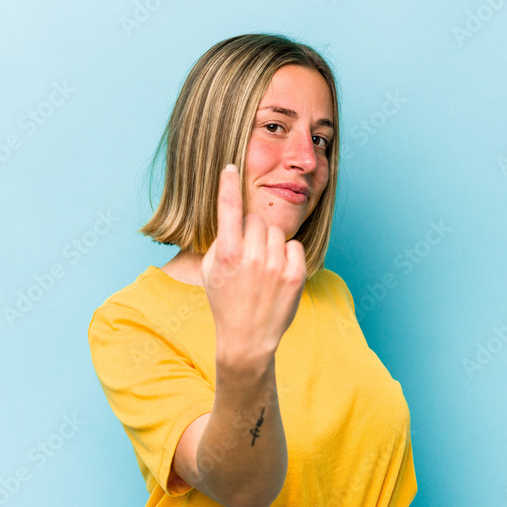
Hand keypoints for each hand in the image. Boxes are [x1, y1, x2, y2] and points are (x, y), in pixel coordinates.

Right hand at [200, 164, 306, 364]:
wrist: (248, 338)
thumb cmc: (226, 301)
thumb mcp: (211, 270)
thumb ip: (221, 240)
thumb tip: (235, 215)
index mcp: (227, 254)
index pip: (227, 208)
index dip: (228, 184)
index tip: (231, 167)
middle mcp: (252, 257)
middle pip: (256, 220)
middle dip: (251, 231)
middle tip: (247, 254)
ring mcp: (276, 267)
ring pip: (276, 232)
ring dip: (269, 244)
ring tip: (262, 268)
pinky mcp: (295, 276)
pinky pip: (293, 246)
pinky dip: (287, 255)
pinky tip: (277, 273)